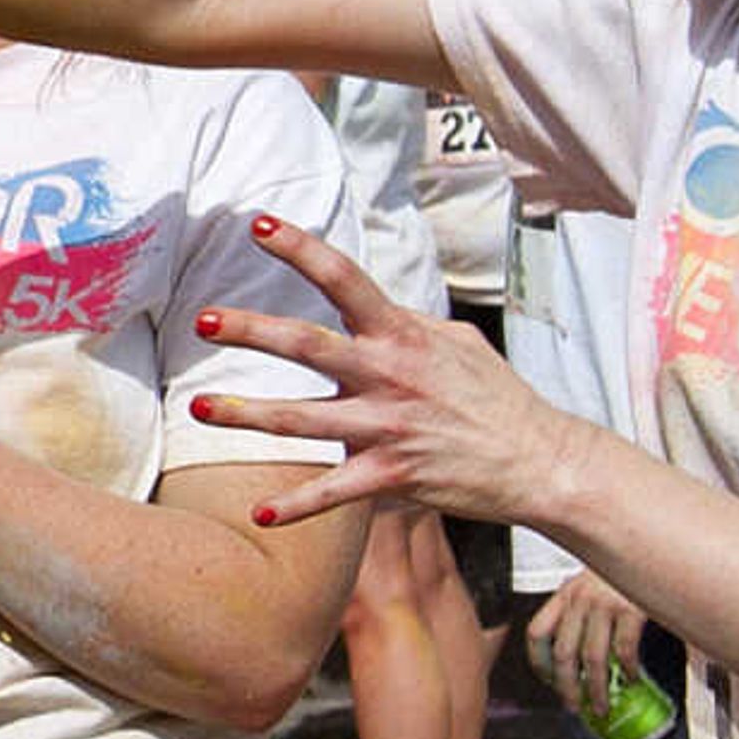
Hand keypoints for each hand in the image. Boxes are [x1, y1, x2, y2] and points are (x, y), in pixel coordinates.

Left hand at [186, 220, 605, 530]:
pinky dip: (295, 507)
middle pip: (307, 345)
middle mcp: (390, 375)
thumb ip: (409, 327)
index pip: (344, 279)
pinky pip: (333, 493)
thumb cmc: (497, 399)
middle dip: (251, 331)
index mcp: (403, 335)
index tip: (258, 224)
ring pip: (303, 421)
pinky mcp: (393, 476)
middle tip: (203, 320)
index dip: (300, 248)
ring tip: (199, 409)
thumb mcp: (458, 345)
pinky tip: (259, 514)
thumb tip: (378, 313)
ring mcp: (389, 427)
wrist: (539, 460)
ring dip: (246, 416)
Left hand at [531, 573, 650, 718]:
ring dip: (596, 689)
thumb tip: (584, 653)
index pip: (537, 632)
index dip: (538, 662)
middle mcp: (580, 599)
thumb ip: (585, 610)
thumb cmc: (625, 564)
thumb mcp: (594, 581)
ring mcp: (605, 604)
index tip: (548, 680)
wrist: (653, 540)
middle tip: (573, 706)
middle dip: (566, 687)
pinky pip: (624, 649)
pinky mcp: (632, 609)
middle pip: (562, 654)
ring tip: (602, 705)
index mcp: (566, 593)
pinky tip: (631, 678)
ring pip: (592, 659)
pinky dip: (627, 670)